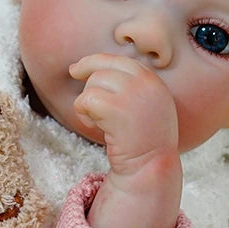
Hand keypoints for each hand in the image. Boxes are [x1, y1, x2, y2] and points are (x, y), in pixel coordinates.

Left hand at [69, 54, 181, 227]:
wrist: (151, 167)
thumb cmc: (142, 140)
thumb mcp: (143, 104)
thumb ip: (126, 85)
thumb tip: (83, 67)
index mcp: (152, 80)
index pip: (117, 60)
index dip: (93, 62)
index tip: (76, 70)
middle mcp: (145, 82)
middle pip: (101, 68)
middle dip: (88, 87)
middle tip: (86, 107)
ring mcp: (133, 93)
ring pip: (92, 83)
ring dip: (86, 103)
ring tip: (98, 122)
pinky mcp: (117, 108)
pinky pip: (86, 100)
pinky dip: (83, 114)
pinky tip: (95, 128)